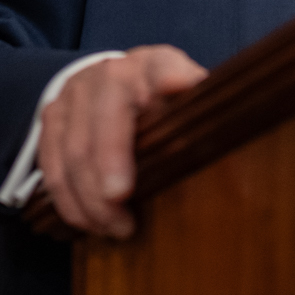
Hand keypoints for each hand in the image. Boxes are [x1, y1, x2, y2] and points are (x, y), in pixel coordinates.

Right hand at [36, 45, 206, 239]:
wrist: (110, 84)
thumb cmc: (159, 104)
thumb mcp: (186, 104)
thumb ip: (204, 120)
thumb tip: (244, 148)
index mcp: (153, 66)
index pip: (163, 68)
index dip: (170, 77)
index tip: (181, 87)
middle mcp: (111, 73)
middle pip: (105, 119)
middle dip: (110, 166)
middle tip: (123, 213)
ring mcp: (75, 92)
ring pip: (73, 150)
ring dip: (90, 199)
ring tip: (115, 229)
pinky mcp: (51, 116)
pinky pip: (51, 165)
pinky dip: (68, 200)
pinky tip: (88, 222)